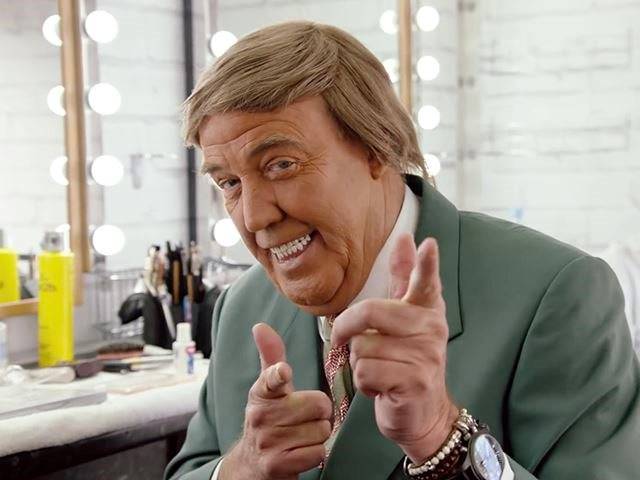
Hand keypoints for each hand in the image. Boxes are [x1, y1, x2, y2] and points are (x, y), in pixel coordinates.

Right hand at [221, 323, 331, 479]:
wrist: (251, 464)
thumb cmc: (268, 419)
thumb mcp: (268, 389)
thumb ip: (271, 357)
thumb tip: (260, 325)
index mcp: (260, 393)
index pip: (270, 379)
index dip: (279, 375)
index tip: (283, 372)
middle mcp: (260, 416)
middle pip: (318, 405)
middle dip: (320, 413)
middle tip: (306, 418)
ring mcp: (267, 442)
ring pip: (321, 430)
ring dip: (318, 435)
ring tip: (302, 436)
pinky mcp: (277, 465)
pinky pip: (317, 452)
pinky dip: (315, 454)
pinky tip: (301, 452)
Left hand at [331, 234, 457, 463]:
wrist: (423, 415)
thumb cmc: (406, 362)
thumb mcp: (405, 320)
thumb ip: (404, 280)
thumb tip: (407, 238)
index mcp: (427, 310)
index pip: (426, 282)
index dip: (425, 264)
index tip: (426, 244)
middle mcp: (431, 329)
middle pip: (370, 312)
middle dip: (346, 328)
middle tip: (344, 340)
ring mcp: (425, 356)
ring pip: (361, 347)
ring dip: (359, 363)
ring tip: (380, 371)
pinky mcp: (413, 381)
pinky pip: (365, 372)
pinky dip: (363, 384)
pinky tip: (381, 387)